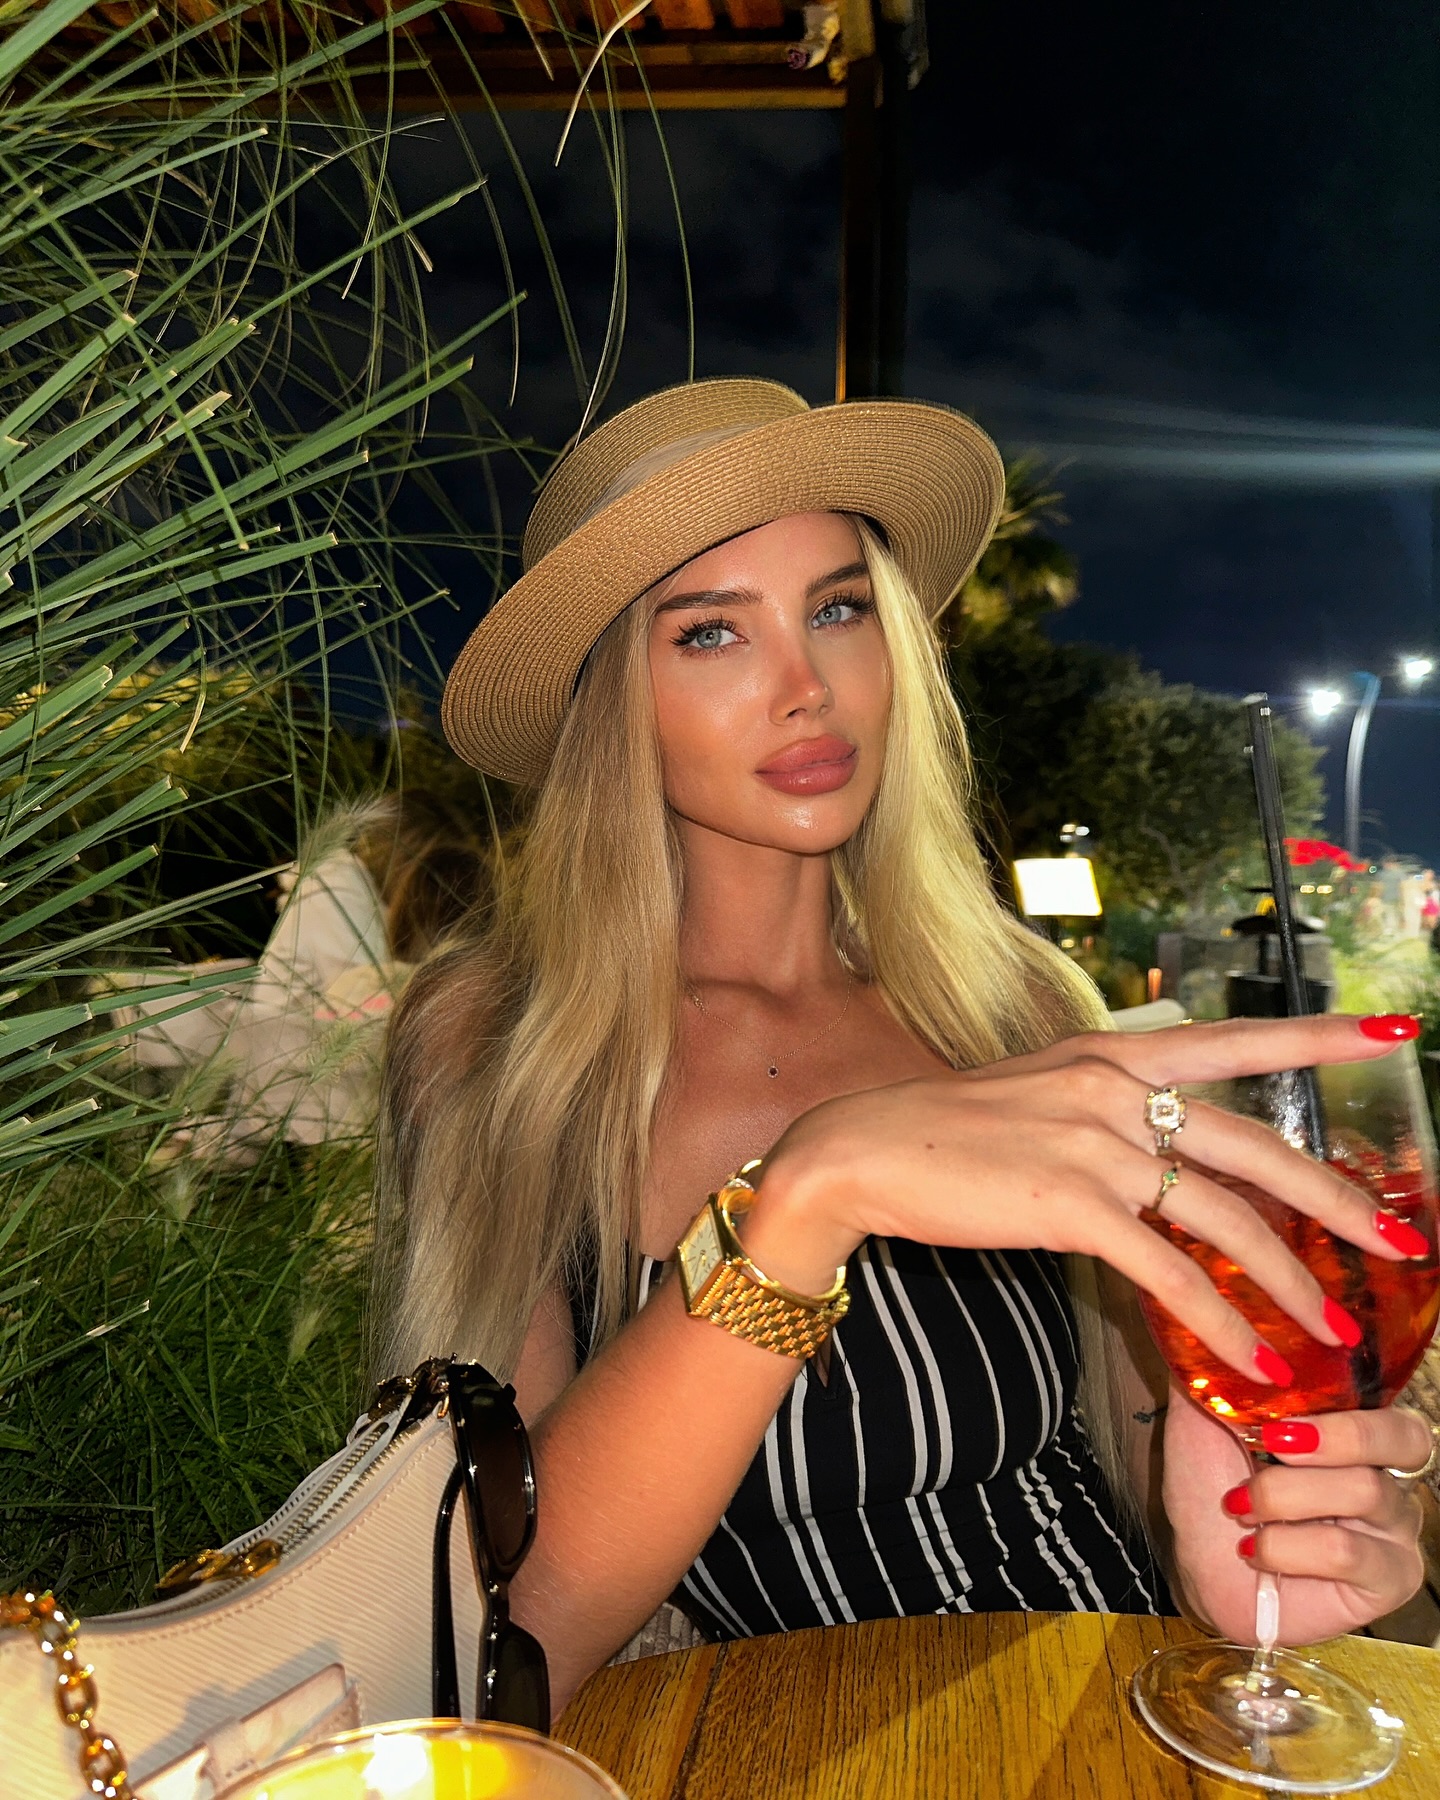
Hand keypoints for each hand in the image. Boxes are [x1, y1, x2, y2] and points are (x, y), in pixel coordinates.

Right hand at [751, 1014, 1421, 1387]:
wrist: (863, 1150)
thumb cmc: (947, 1130)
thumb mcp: (1039, 1093)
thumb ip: (1108, 1109)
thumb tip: (1166, 1154)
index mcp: (1112, 1054)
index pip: (1236, 1041)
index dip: (1318, 1037)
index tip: (1391, 1033)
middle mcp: (1116, 1087)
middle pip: (1259, 1148)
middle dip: (1341, 1203)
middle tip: (1404, 1244)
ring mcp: (1098, 1144)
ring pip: (1228, 1221)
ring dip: (1292, 1286)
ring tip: (1336, 1332)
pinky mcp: (1074, 1205)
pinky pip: (1172, 1275)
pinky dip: (1221, 1325)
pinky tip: (1252, 1361)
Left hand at [1162, 1389, 1432, 1642]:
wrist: (1197, 1564)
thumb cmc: (1209, 1489)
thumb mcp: (1203, 1419)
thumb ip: (1219, 1370)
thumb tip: (1209, 1318)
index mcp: (1351, 1430)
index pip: (1387, 1400)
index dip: (1343, 1399)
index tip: (1280, 1408)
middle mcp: (1386, 1474)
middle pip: (1405, 1437)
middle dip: (1339, 1435)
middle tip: (1275, 1444)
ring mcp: (1394, 1530)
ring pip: (1366, 1491)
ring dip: (1285, 1496)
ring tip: (1241, 1506)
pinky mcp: (1389, 1580)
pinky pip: (1348, 1551)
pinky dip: (1288, 1545)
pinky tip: (1255, 1549)